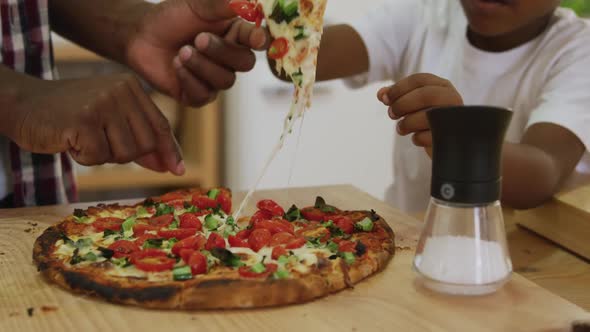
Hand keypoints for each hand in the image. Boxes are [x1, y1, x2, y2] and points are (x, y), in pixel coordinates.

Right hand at [9, 74, 183, 173]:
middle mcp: (121, 90)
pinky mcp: (84, 119)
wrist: (24, 105)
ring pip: (125, 154)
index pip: (160, 126)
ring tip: (83, 138)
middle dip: (125, 155)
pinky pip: (99, 157)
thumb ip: (140, 140)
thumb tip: (171, 166)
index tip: (178, 171)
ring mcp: (103, 103)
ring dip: (103, 156)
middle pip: (145, 144)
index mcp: (131, 87)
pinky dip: (84, 158)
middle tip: (98, 142)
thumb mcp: (111, 121)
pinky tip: (70, 141)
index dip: (169, 151)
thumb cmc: (70, 116)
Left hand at [126, 0, 268, 105]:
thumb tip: (246, 0)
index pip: (256, 39)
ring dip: (202, 65)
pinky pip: (204, 95)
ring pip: (225, 80)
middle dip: (222, 52)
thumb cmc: (171, 18)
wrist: (141, 36)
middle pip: (245, 63)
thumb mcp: (196, 5)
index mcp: (235, 35)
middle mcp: (229, 59)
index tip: (255, 38)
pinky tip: (176, 66)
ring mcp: (214, 79)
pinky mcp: (197, 95)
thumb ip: (221, 4)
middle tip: (199, 39)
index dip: (258, 40)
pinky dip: (189, 79)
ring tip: (182, 52)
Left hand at [377, 73, 462, 156]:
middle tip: (391, 114)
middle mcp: (452, 99)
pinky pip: (428, 136)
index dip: (398, 88)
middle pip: (425, 95)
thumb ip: (396, 97)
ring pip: (427, 115)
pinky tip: (415, 138)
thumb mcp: (412, 106)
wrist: (449, 144)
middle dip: (402, 104)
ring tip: (400, 128)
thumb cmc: (427, 121)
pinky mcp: (451, 137)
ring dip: (407, 123)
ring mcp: (454, 118)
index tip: (384, 99)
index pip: (420, 79)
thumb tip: (380, 94)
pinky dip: (416, 138)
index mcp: (443, 87)